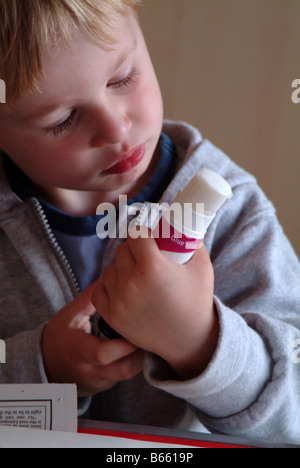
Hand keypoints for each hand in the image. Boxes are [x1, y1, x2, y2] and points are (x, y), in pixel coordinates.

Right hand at [42, 282, 143, 396]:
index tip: (136, 327)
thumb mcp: (70, 315)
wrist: (46, 365)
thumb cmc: (60, 336)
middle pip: (122, 370)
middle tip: (151, 333)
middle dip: (141, 353)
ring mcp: (99, 381)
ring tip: (149, 337)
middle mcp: (89, 370)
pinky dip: (135, 362)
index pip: (102, 353)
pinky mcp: (105, 385)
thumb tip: (106, 277)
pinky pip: (124, 376)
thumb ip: (89, 298)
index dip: (123, 344)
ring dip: (141, 358)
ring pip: (127, 375)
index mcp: (78, 350)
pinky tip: (142, 347)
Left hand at [92, 227, 217, 379]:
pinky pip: (98, 291)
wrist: (189, 340)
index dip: (143, 233)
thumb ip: (191, 242)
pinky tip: (121, 288)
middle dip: (133, 250)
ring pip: (109, 269)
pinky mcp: (111, 316)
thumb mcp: (202, 267)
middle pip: (121, 250)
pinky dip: (108, 287)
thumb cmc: (197, 301)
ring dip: (120, 268)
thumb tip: (180, 225)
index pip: (135, 234)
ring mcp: (118, 301)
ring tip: (136, 276)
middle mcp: (131, 283)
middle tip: (145, 257)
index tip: (149, 238)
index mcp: (152, 268)